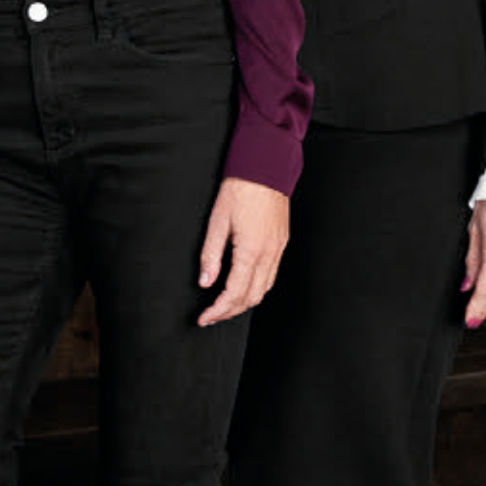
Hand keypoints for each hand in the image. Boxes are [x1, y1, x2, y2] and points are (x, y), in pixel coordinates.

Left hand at [196, 175, 288, 325]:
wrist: (266, 167)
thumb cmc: (241, 189)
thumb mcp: (217, 221)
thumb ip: (211, 255)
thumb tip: (205, 281)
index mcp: (251, 250)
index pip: (234, 293)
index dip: (218, 310)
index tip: (204, 318)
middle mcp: (268, 254)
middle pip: (251, 298)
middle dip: (230, 312)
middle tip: (211, 315)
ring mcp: (278, 249)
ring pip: (264, 289)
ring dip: (245, 302)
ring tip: (225, 305)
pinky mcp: (282, 242)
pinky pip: (272, 275)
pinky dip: (257, 288)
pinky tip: (245, 286)